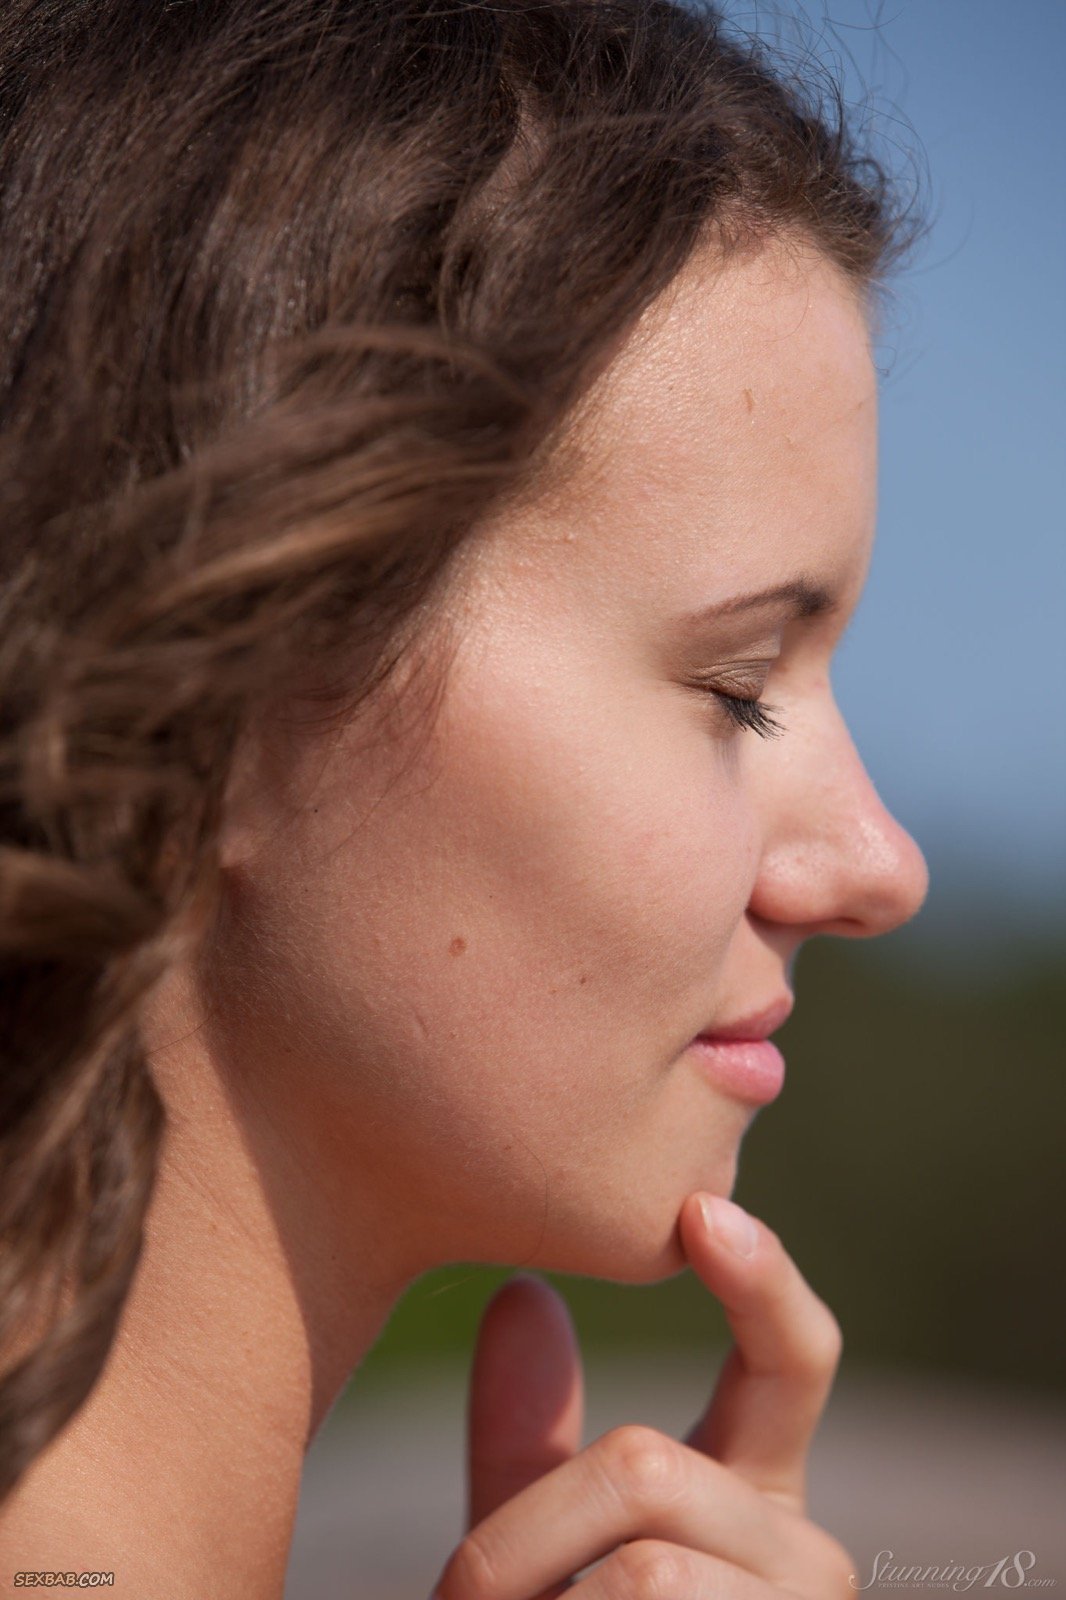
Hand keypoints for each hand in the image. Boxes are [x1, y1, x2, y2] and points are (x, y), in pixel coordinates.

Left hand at [428, 1193, 857, 1598]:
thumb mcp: (538, 1552)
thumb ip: (532, 1440)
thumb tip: (518, 1292)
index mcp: (759, 1497)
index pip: (793, 1360)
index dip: (759, 1279)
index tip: (702, 1208)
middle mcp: (807, 1561)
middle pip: (646, 1465)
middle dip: (522, 1532)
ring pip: (637, 1569)